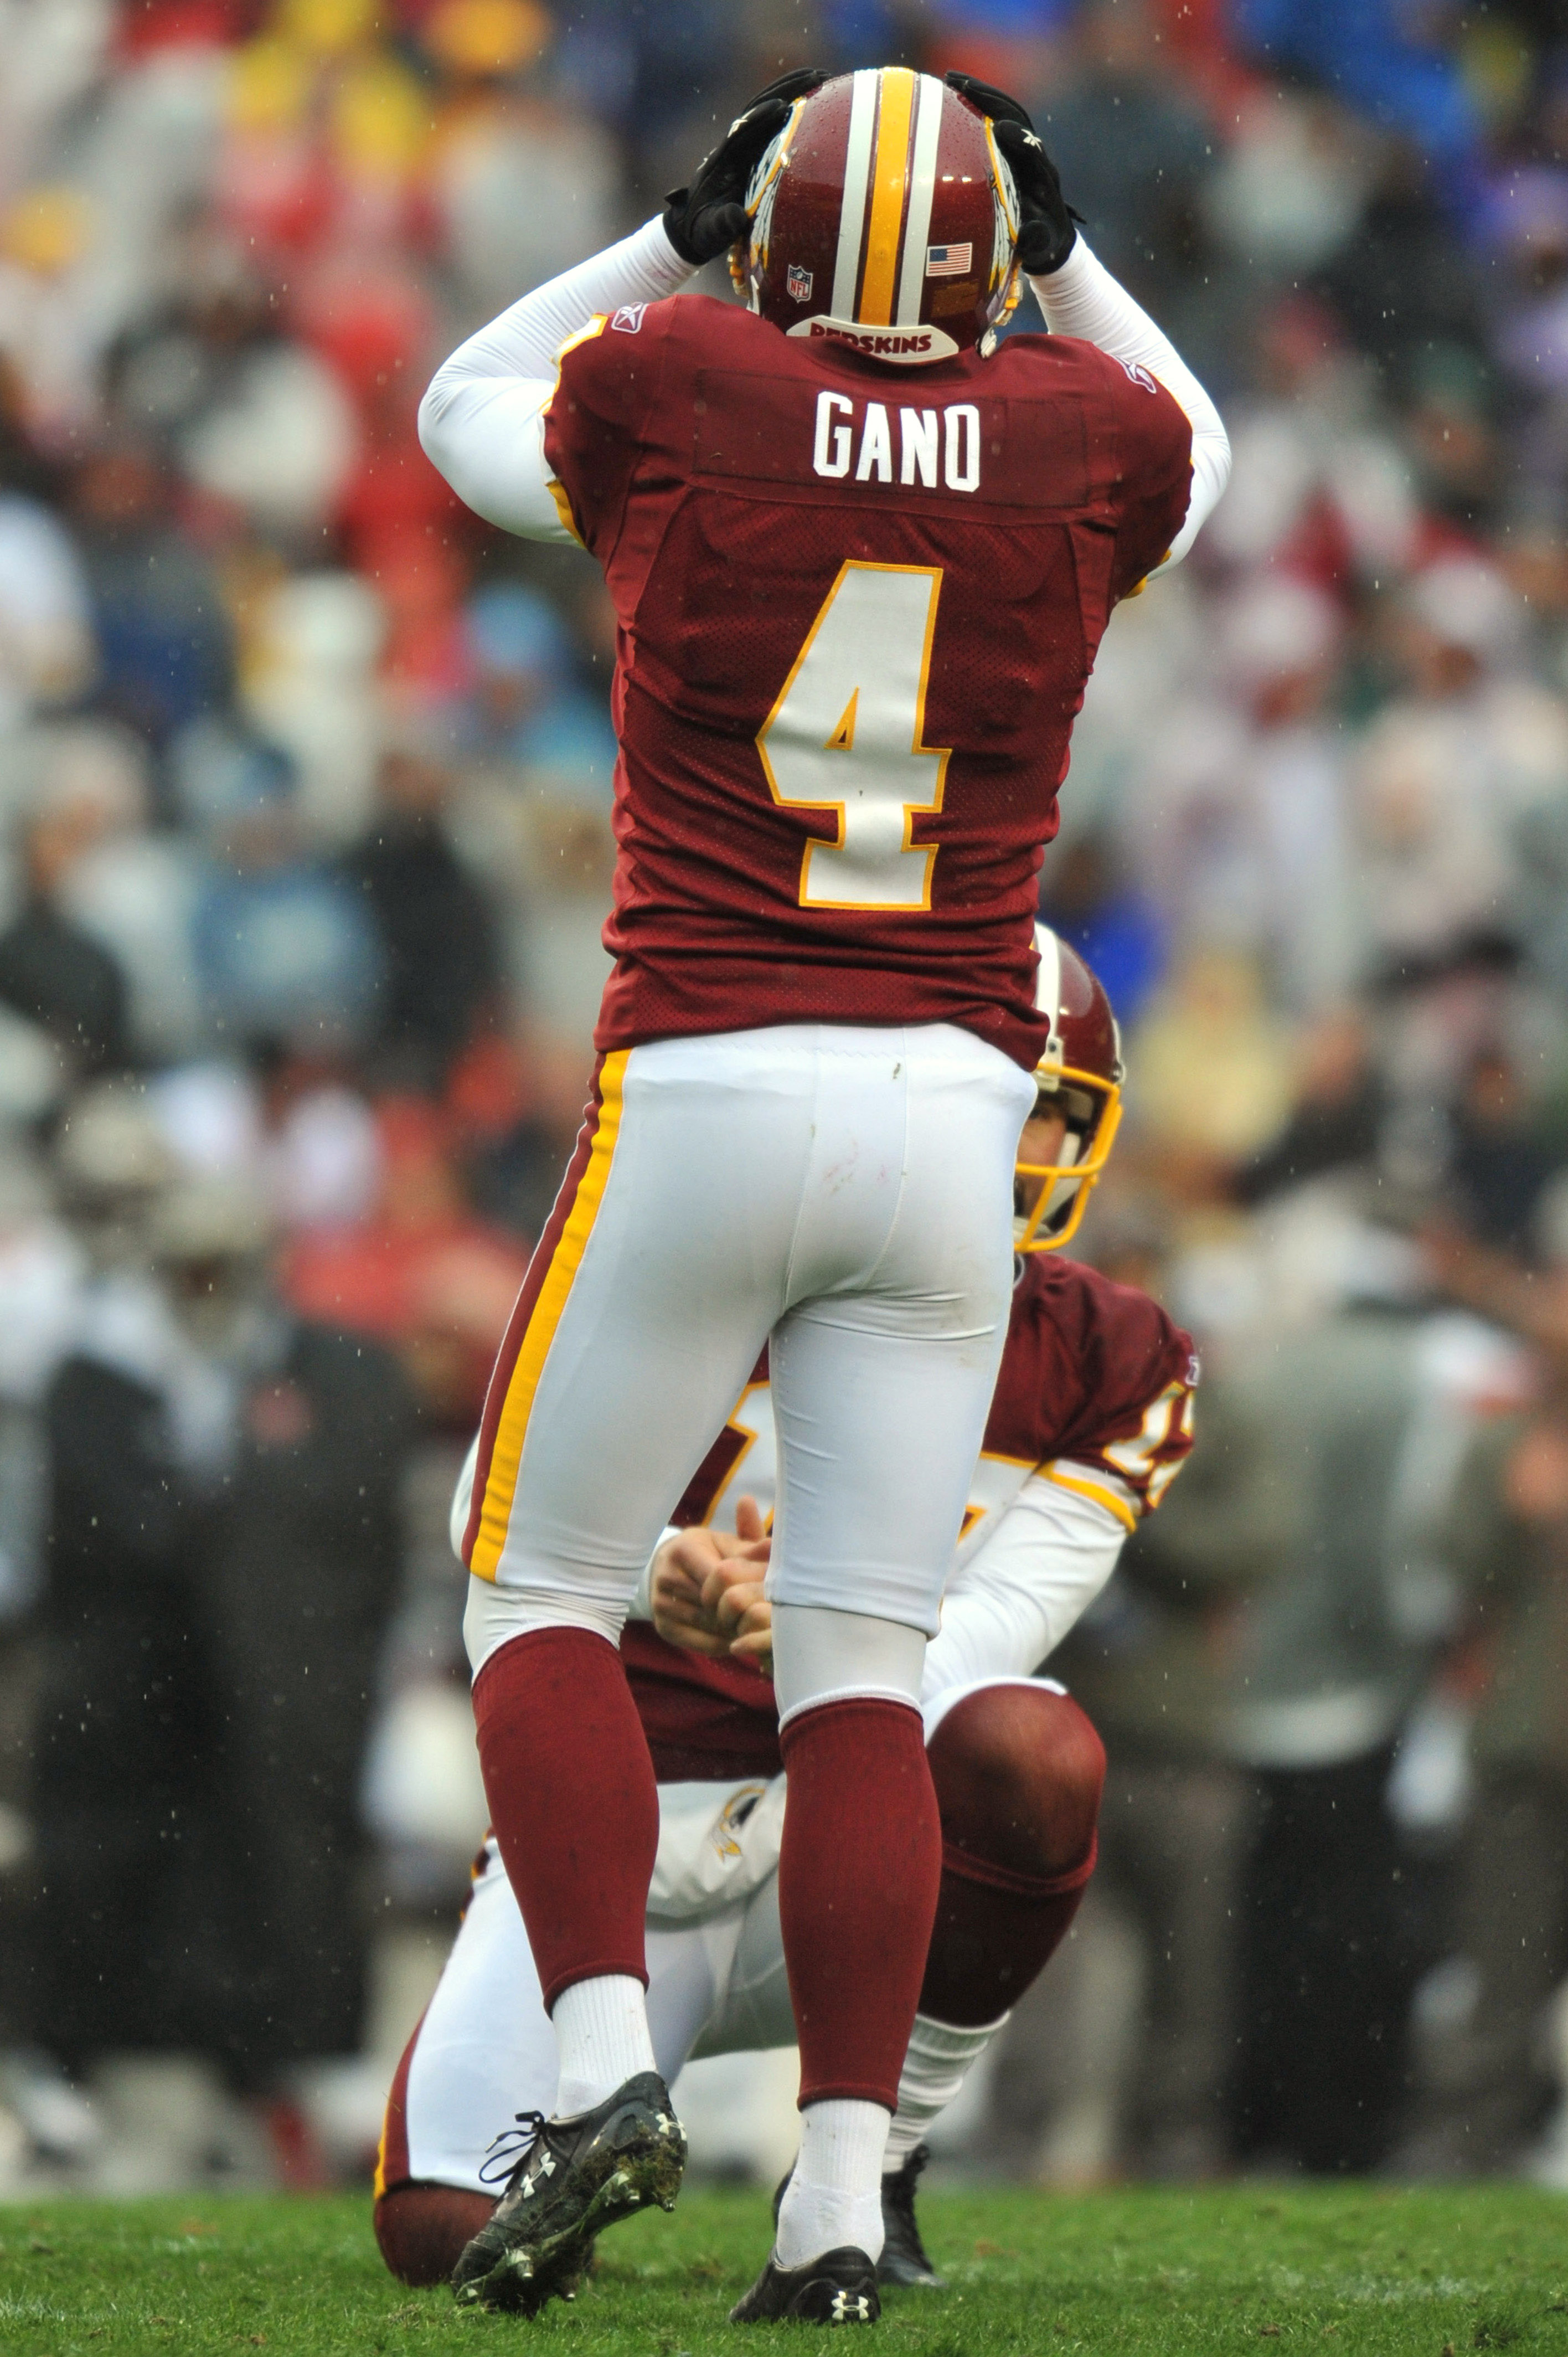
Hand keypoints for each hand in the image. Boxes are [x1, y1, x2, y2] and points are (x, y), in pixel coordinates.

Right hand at [649, 1496, 771, 1656]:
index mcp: (684, 1550)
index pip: (721, 1577)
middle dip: (742, 1609)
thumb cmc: (707, 1553)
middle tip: (767, 1614)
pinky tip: (740, 1637)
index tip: (764, 1592)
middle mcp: (667, 1577)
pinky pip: (702, 1643)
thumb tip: (773, 1545)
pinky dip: (725, 1643)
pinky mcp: (663, 1628)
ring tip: (757, 1627)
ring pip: (711, 1625)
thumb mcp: (727, 1545)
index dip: (745, 1587)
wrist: (666, 1567)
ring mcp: (661, 1605)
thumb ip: (750, 1547)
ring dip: (736, 1629)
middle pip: (716, 1603)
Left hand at [663, 68, 825, 265]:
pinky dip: (795, 108)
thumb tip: (736, 215)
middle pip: (759, 108)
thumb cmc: (703, 230)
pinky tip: (816, 97)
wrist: (694, 226)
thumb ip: (722, 224)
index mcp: (723, 160)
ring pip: (769, 110)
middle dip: (785, 91)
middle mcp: (735, 145)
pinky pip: (776, 124)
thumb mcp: (710, 231)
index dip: (760, 118)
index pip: (742, 131)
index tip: (781, 107)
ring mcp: (747, 145)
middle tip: (816, 76)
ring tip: (822, 76)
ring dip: (793, 91)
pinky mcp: (757, 150)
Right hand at [945, 71, 1079, 275]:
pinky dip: (976, 105)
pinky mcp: (1011, 149)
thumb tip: (1033, 232)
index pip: (1033, 152)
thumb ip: (1037, 239)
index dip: (1020, 141)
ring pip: (1006, 113)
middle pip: (1017, 118)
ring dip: (982, 95)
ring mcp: (1023, 149)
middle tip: (961, 85)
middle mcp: (1035, 157)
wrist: (1051, 238)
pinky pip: (995, 120)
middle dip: (992, 101)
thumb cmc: (1043, 246)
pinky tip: (953, 94)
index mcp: (1043, 180)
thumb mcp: (1041, 248)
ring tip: (952, 80)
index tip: (1002, 131)